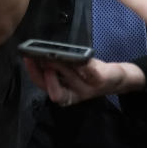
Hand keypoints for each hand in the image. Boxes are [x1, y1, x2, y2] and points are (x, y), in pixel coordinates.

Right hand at [23, 57, 145, 106]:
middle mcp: (75, 94)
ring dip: (61, 66)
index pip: (45, 88)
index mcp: (66, 92)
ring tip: (55, 55)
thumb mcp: (73, 70)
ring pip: (70, 79)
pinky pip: (90, 72)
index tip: (29, 60)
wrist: (118, 78)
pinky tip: (79, 57)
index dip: (35, 76)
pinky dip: (83, 63)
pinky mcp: (100, 80)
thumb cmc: (91, 72)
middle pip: (56, 92)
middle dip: (45, 76)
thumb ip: (58, 65)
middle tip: (39, 59)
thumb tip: (42, 53)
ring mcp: (88, 89)